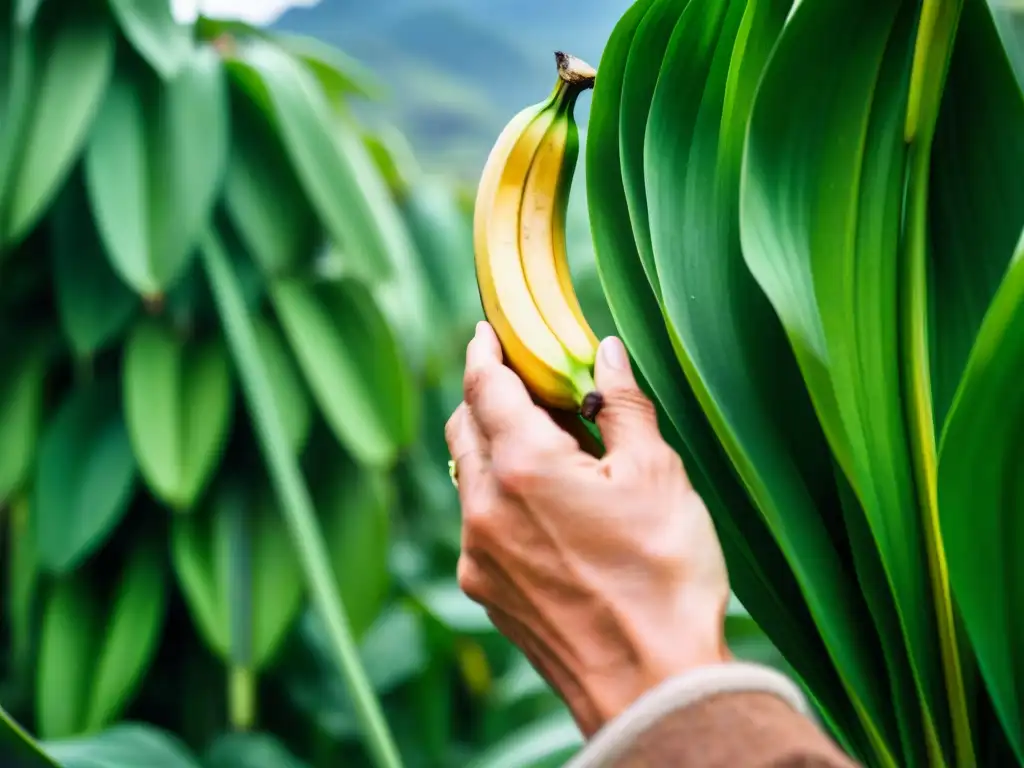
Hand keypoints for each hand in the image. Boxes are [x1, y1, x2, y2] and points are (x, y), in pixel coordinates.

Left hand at [444, 322, 731, 736]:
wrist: (652, 687)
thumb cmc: (664, 577)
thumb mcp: (655, 474)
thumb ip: (621, 405)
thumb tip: (606, 354)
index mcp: (522, 466)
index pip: (485, 385)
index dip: (484, 350)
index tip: (487, 332)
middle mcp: (483, 507)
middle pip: (465, 427)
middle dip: (487, 396)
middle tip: (523, 384)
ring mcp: (477, 555)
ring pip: (469, 478)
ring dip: (493, 449)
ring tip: (544, 449)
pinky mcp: (486, 591)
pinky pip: (478, 525)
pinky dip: (499, 498)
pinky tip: (544, 510)